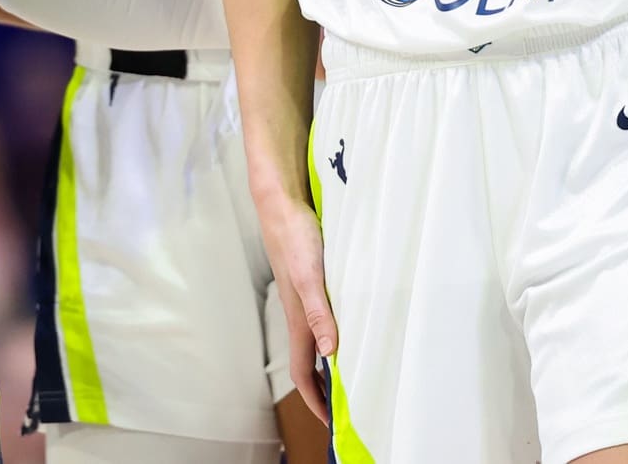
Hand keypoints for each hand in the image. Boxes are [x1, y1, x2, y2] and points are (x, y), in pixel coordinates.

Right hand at [257, 189, 337, 424]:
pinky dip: (330, 337)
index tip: (330, 423)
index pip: (304, 372)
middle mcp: (299, 314)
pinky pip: (319, 321)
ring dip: (326, 365)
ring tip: (346, 377)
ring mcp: (302, 299)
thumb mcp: (311, 276)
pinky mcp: (308, 283)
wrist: (281, 204)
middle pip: (308, 362)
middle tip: (341, 408)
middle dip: (321, 389)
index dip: (315, 400)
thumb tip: (329, 352)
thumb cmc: (295, 237)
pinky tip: (345, 329)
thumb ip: (319, 313)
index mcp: (298, 319)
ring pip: (313, 342)